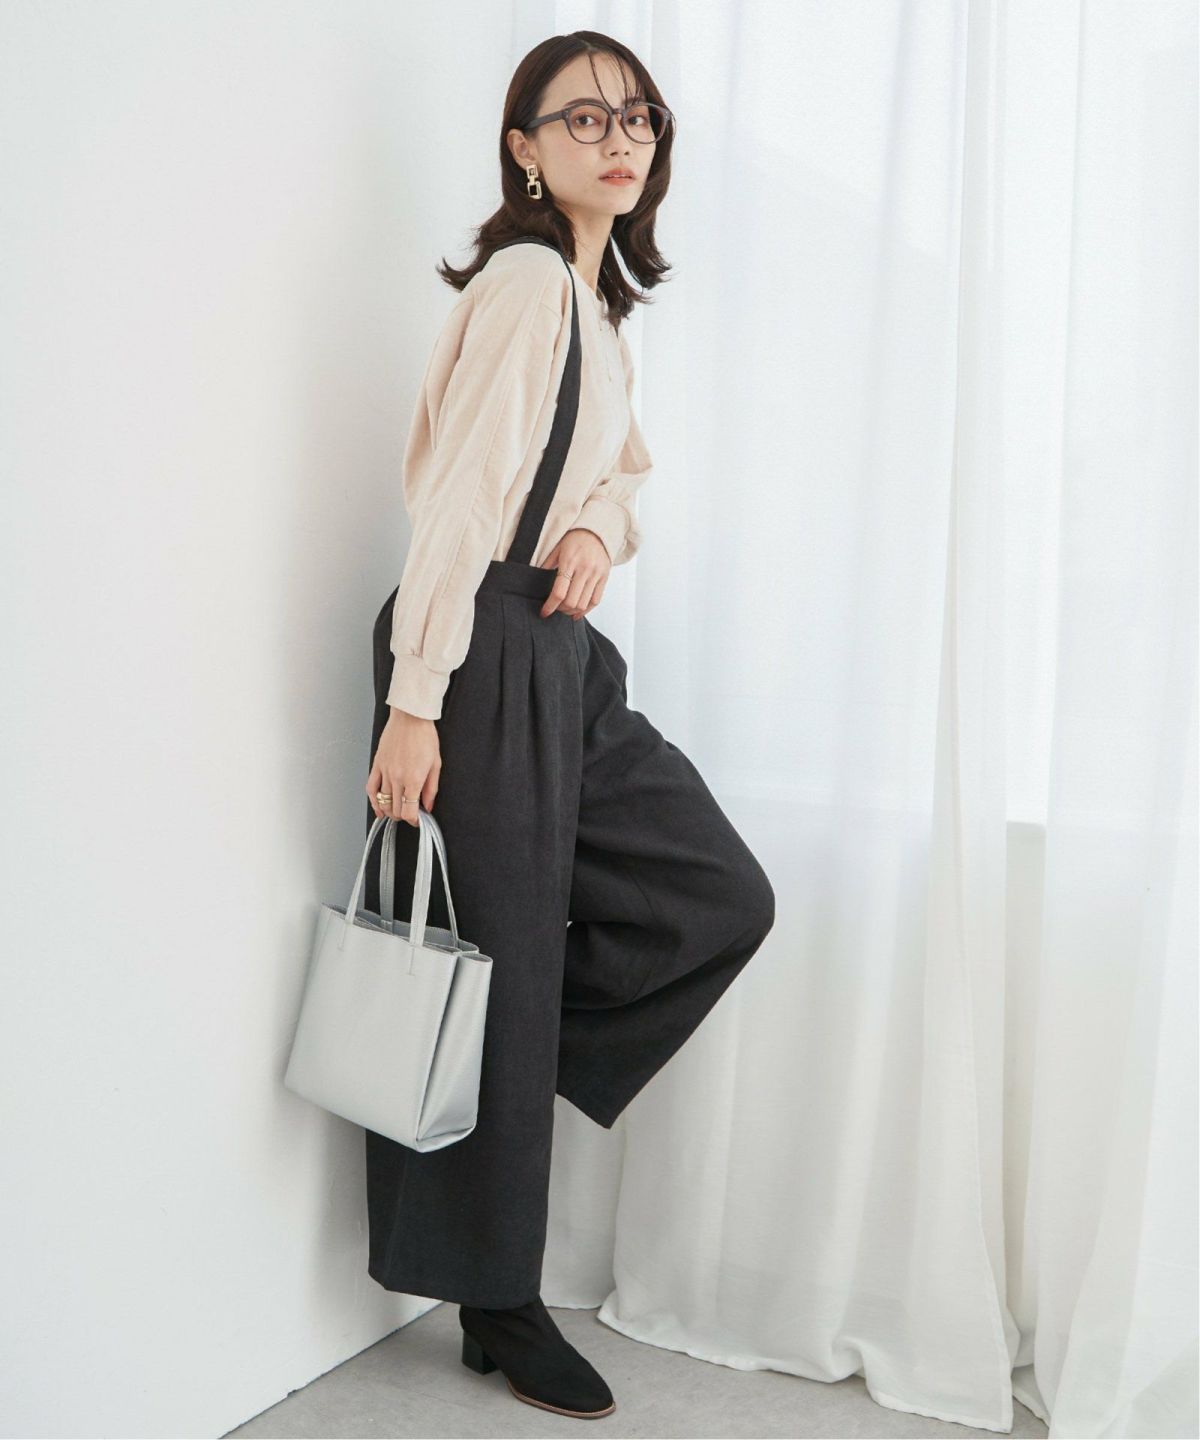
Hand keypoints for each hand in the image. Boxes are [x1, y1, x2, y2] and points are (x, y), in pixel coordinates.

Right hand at [365, 709, 440, 827]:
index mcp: (414, 779)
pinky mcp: (377, 765)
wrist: (410, 717)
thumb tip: (428, 806)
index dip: (413, 820)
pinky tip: (378, 808)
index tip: (417, 820)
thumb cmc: (425, 737)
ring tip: (396, 812)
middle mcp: (397, 778)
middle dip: (403, 816)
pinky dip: (373, 801)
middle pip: (395, 809)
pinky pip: (371, 788)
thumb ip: (431, 788)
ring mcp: (385, 772)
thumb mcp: (436, 764)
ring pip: (383, 801)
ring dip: (390, 811)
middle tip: (410, 814)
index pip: (409, 811)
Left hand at [538, 529, 610, 619]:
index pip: (559, 592)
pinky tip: (577, 612)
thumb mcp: (557, 549)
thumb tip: (535, 583)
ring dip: (572, 612)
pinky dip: (585, 610)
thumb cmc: (574, 539)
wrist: (596, 531)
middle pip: (571, 601)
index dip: (550, 606)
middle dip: (560, 610)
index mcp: (569, 561)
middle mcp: (584, 569)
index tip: (544, 612)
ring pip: (583, 604)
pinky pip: (595, 601)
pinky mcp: (604, 578)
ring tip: (565, 610)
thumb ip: (547, 565)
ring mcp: (596, 574)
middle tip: (555, 609)